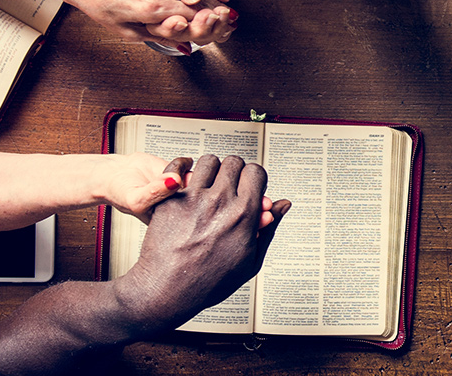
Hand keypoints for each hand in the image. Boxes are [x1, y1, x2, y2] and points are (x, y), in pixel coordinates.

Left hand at [45, 0, 235, 45]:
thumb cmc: (99, 2)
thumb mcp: (126, 30)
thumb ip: (158, 36)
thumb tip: (182, 44)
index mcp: (151, 6)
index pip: (191, 20)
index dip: (207, 28)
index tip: (220, 33)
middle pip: (196, 5)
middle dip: (212, 16)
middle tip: (226, 26)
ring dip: (207, 3)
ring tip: (219, 13)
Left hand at [113, 155, 289, 329]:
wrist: (167, 291)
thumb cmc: (209, 282)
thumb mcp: (251, 261)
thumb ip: (270, 228)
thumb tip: (283, 205)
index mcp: (243, 215)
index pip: (256, 172)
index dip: (255, 177)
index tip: (250, 186)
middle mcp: (219, 202)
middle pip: (234, 161)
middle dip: (235, 170)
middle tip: (231, 183)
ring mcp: (193, 199)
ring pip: (209, 160)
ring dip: (212, 168)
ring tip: (209, 183)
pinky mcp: (170, 200)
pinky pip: (177, 169)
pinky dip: (183, 169)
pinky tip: (186, 178)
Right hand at [149, 0, 237, 43]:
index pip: (174, 16)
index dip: (186, 24)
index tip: (198, 23)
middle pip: (191, 19)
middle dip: (205, 23)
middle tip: (216, 18)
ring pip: (206, 13)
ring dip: (217, 16)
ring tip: (226, 16)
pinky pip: (217, 1)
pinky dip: (224, 7)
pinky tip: (231, 12)